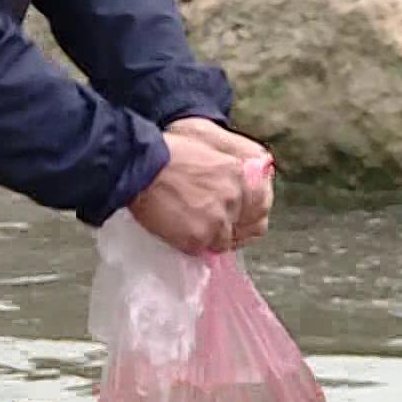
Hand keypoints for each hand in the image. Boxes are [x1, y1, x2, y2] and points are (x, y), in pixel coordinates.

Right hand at [165, 117, 273, 244]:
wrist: (140, 166)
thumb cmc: (168, 153)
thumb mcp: (211, 151)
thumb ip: (230, 172)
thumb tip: (238, 190)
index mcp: (240, 176)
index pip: (261, 206)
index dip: (251, 216)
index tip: (240, 219)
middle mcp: (234, 199)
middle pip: (245, 228)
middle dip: (231, 229)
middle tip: (214, 228)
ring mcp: (217, 220)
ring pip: (222, 242)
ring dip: (209, 238)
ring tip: (189, 227)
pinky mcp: (198, 237)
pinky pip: (200, 250)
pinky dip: (189, 244)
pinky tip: (177, 231)